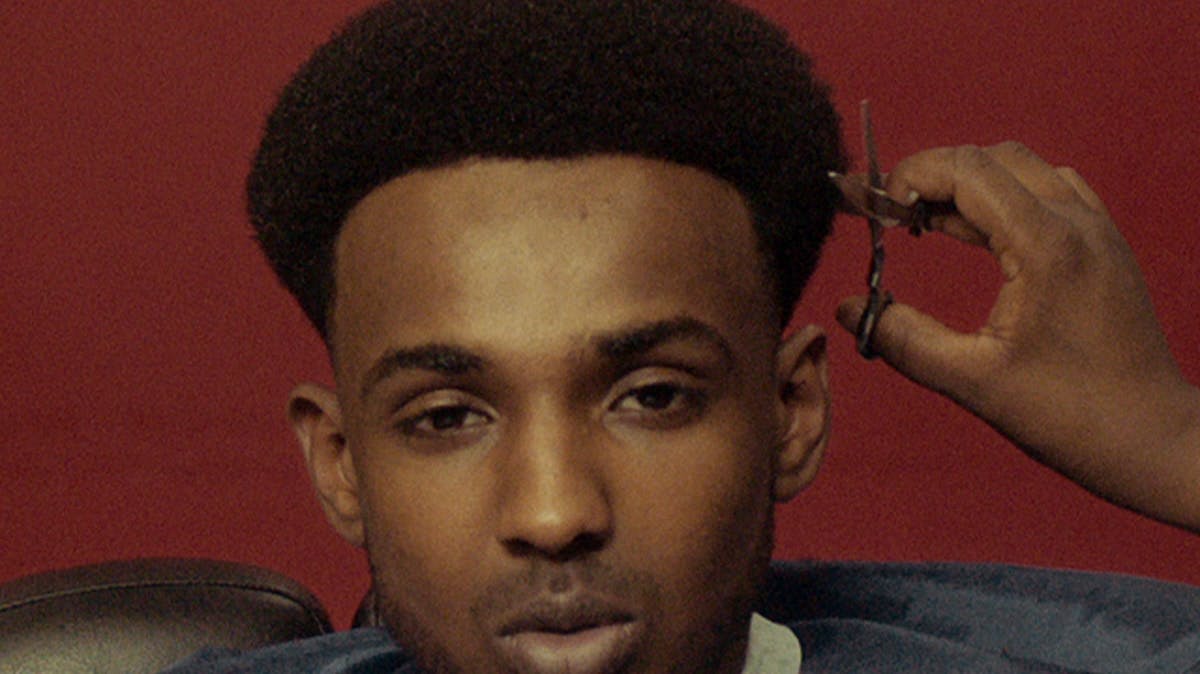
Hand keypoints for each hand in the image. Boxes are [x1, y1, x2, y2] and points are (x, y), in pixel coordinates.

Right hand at [836, 142, 1199, 531]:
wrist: (1152, 438)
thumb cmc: (1069, 414)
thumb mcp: (972, 381)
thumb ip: (903, 338)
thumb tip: (849, 308)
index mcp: (1047, 245)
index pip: (967, 170)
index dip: (910, 176)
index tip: (874, 209)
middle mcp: (1077, 222)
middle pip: (991, 158)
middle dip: (932, 176)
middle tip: (890, 217)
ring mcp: (1097, 229)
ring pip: (1022, 168)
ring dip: (968, 183)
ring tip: (924, 224)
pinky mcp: (1105, 245)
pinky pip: (1049, 191)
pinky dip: (1003, 196)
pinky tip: (977, 234)